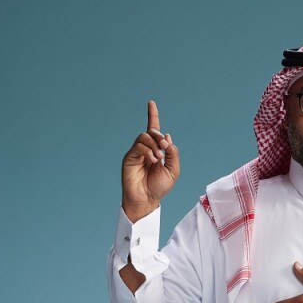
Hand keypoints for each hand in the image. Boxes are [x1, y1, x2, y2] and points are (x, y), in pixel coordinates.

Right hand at [121, 99, 179, 221]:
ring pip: (144, 137)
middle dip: (159, 136)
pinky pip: (138, 146)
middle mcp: (146, 149)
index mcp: (157, 150)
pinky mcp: (129, 157)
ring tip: (158, 158)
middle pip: (151, 132)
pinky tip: (153, 160)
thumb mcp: (173, 170)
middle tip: (165, 147)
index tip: (151, 103)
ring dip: (154, 145)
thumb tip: (167, 137)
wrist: (147, 199)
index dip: (152, 115)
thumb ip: (173, 153)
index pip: (154, 129)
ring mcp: (137, 152)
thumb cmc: (159, 187)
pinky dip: (148, 151)